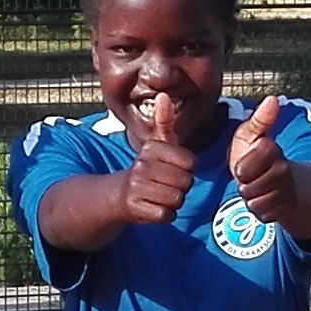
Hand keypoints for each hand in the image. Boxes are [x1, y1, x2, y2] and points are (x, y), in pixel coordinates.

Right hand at [118, 91, 197, 224]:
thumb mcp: (157, 143)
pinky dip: (165, 215)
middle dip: (181, 187)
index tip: (173, 169)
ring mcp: (137, 187)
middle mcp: (142, 165)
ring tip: (161, 195)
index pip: (190, 163)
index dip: (187, 169)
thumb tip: (163, 95)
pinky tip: (155, 207)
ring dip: (174, 201)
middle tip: (167, 184)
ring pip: (177, 199)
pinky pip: (167, 215)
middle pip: (185, 182)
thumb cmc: (148, 168)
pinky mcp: (135, 207)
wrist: (121, 194)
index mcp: (152, 148)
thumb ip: (164, 121)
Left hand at [226, 94, 298, 222]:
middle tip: (249, 176)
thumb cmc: (256, 155)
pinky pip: (262, 213)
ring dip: (250, 196)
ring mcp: (285, 192)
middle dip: (245, 183)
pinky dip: (258, 208)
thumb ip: (259, 120)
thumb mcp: (252, 135)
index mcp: (272, 150)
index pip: (248, 165)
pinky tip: (262, 197)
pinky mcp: (283, 210)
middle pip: (250, 185)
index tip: (247, 161)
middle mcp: (283, 171)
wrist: (277, 180)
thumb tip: (273, 99)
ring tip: (255, 185)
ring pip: (256, 201)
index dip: (243, 166)